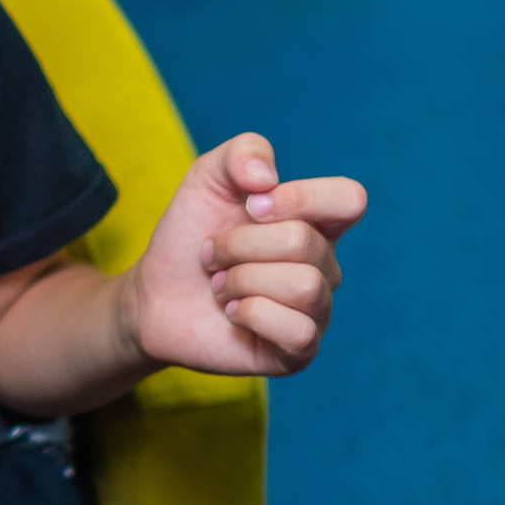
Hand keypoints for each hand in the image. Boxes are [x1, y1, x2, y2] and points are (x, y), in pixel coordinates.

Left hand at [119, 134, 366, 377]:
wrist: (154, 294)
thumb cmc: (190, 235)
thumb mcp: (207, 179)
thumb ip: (242, 153)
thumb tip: (267, 179)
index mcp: (315, 223)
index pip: (350, 199)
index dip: (299, 198)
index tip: (252, 206)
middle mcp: (325, 267)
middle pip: (302, 241)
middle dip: (238, 244)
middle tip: (213, 255)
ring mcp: (316, 311)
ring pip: (302, 285)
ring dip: (240, 280)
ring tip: (220, 285)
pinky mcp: (299, 351)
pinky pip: (298, 330)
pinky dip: (250, 314)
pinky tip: (233, 314)